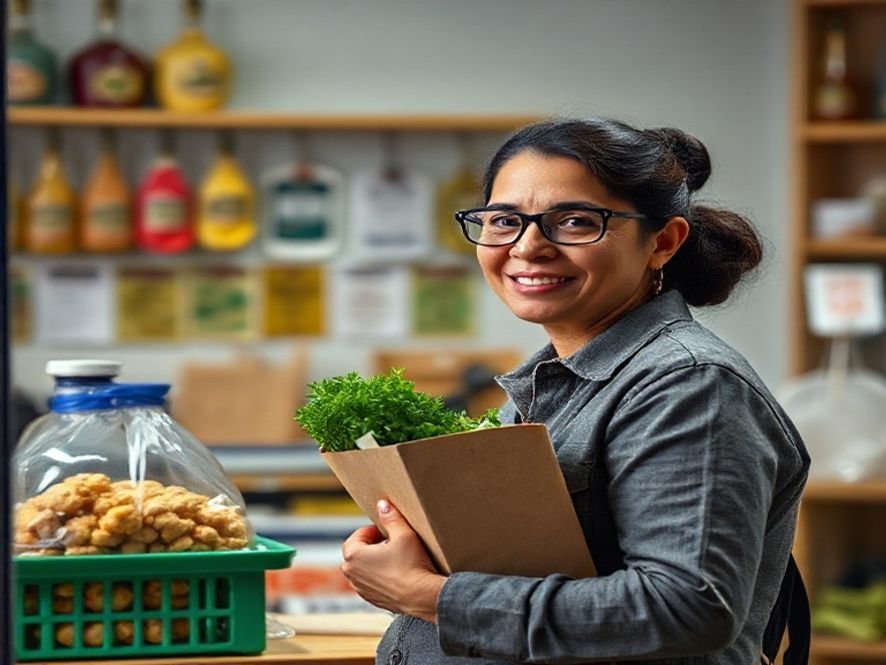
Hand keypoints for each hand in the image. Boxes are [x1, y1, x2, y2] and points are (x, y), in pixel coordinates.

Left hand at [341, 499, 445, 622]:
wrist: (422, 597)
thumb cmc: (412, 565)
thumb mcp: (403, 534)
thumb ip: (390, 517)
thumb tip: (382, 505)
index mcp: (353, 556)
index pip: (357, 536)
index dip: (372, 530)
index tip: (387, 531)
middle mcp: (352, 575)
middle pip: (357, 552)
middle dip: (372, 545)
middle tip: (392, 542)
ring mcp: (361, 589)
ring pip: (363, 568)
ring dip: (375, 561)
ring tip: (395, 557)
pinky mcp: (371, 600)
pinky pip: (371, 582)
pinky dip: (380, 576)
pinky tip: (398, 573)